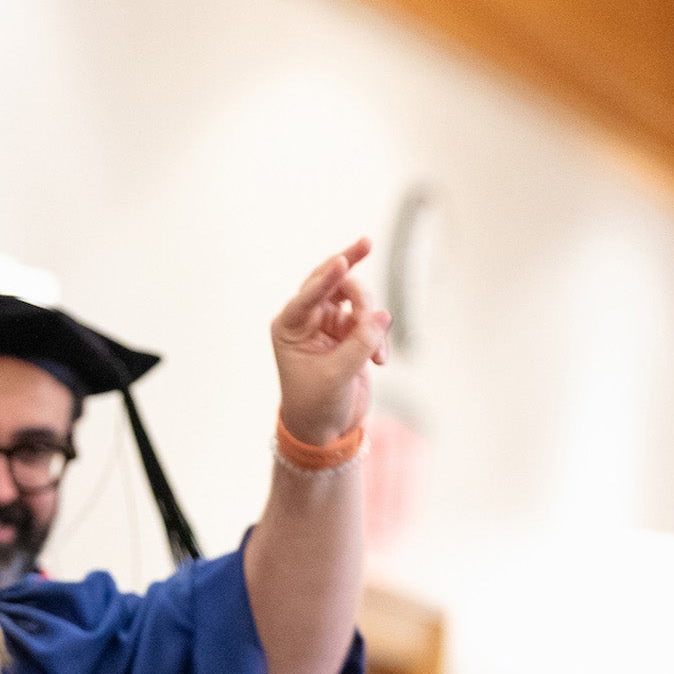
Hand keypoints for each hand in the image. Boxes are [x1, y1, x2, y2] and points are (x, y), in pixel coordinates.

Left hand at [269, 238, 390, 446]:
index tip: (342, 261)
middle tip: (367, 243)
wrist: (325, 431)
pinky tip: (380, 361)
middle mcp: (308, 319)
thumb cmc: (317, 405)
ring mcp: (330, 323)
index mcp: (290, 326)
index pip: (308, 294)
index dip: (327, 276)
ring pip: (357, 298)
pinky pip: (372, 320)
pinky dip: (380, 337)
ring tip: (375, 353)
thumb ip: (360, 344)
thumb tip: (384, 315)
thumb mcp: (336, 377)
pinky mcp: (351, 333)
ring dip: (371, 319)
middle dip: (352, 273)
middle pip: (333, 281)